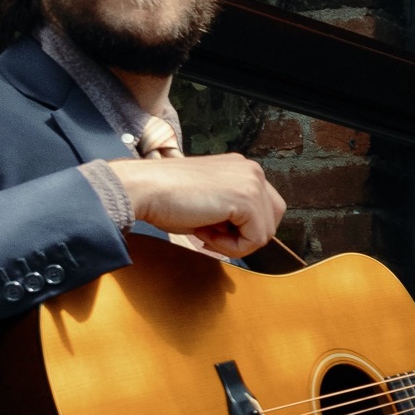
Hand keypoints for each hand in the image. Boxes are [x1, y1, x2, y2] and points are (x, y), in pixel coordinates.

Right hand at [115, 151, 282, 257]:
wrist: (142, 189)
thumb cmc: (166, 198)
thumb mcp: (211, 202)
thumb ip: (234, 211)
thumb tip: (251, 233)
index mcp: (242, 168)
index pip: (266, 209)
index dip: (242, 229)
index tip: (211, 229)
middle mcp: (252, 170)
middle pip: (272, 220)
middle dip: (244, 236)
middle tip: (210, 235)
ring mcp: (252, 182)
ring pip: (265, 233)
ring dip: (235, 242)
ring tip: (204, 231)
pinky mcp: (247, 198)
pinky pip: (256, 239)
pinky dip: (231, 246)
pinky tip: (205, 232)